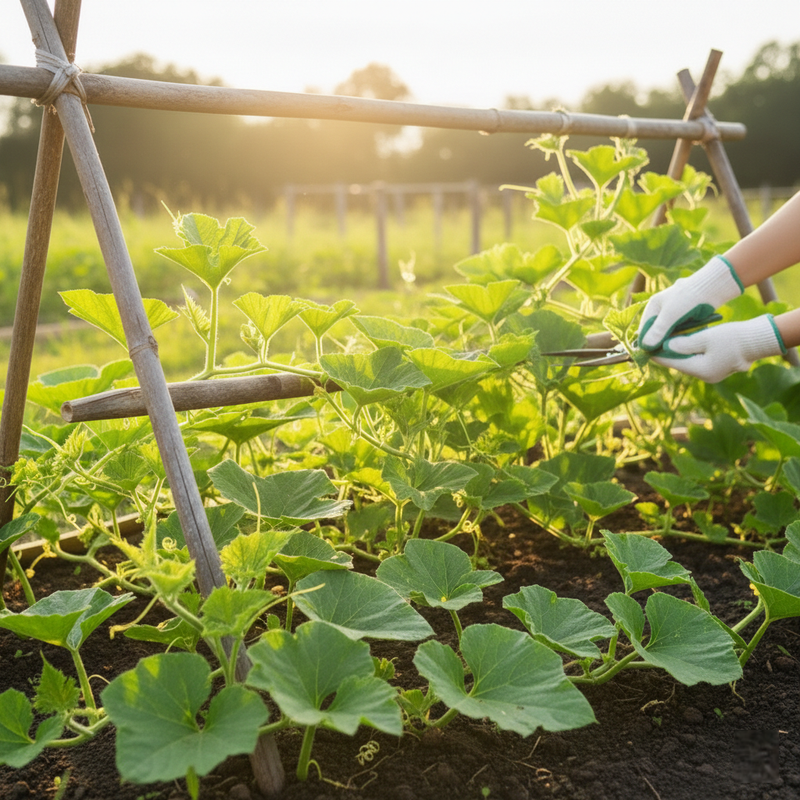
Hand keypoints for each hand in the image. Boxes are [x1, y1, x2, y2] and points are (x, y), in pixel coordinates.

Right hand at [638, 255, 742, 350]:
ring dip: (670, 341)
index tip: (648, 355)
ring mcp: (675, 313)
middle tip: (661, 357)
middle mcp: (662, 310)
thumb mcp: (670, 315)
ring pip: (668, 332)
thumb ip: (658, 331)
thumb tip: (644, 347)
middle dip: (658, 343)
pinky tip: (681, 346)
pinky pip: (679, 331)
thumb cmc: (688, 298)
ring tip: (671, 353)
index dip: (646, 342)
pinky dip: (679, 338)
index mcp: (654, 306)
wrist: (712, 287)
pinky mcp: (686, 317)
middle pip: (656, 331)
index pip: (644, 328)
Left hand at [651, 314, 785, 382]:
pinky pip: (698, 361)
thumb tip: (665, 346)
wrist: (758, 340)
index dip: (658, 356)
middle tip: (652, 346)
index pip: (673, 363)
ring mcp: (713, 374)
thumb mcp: (705, 338)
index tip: (645, 350)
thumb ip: (684, 343)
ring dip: (677, 354)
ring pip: (689, 363)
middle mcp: (706, 376)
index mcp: (701, 370)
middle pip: (680, 365)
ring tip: (663, 344)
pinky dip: (689, 354)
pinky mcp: (718, 368)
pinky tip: (682, 345)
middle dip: (667, 355)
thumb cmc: (732, 338)